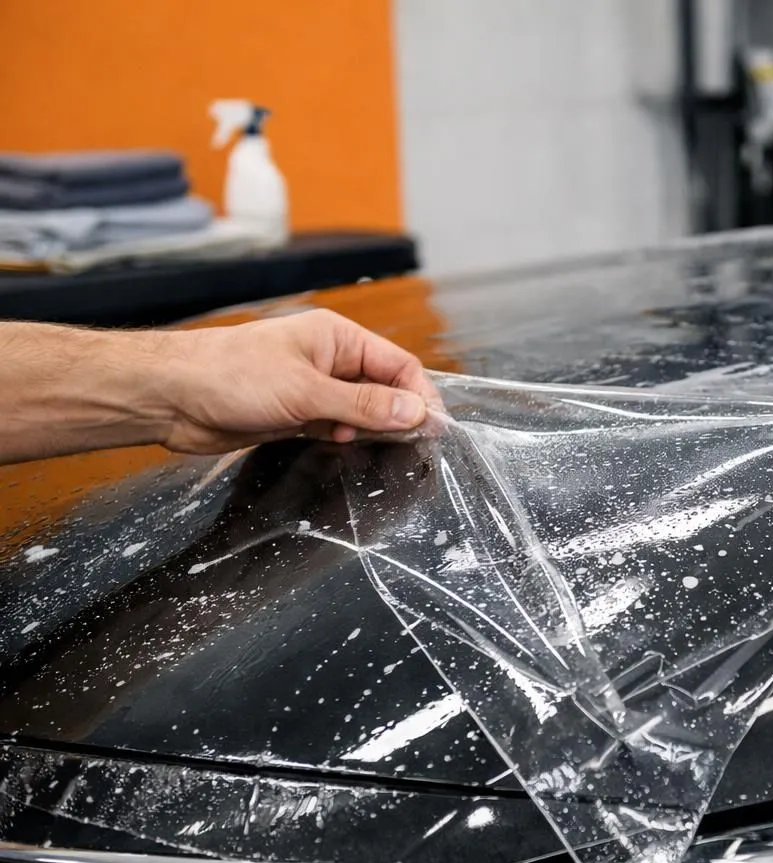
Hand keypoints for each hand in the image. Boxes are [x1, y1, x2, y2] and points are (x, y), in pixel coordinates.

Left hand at [159, 309, 442, 454]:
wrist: (171, 397)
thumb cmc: (231, 375)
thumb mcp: (306, 391)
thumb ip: (363, 405)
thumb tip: (415, 413)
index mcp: (336, 339)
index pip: (398, 365)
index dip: (419, 395)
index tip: (433, 428)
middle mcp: (329, 361)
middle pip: (383, 389)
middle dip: (397, 414)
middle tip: (411, 445)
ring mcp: (312, 389)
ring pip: (361, 412)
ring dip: (369, 429)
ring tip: (366, 443)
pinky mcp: (296, 416)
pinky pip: (336, 427)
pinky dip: (346, 438)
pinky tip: (342, 445)